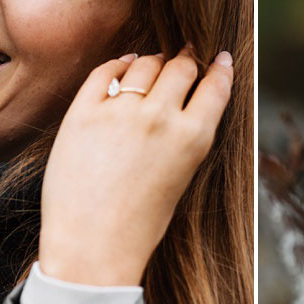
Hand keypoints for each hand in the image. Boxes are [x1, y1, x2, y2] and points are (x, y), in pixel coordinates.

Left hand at [39, 46, 234, 285]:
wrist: (93, 248)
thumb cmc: (139, 224)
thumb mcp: (181, 179)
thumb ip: (186, 137)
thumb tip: (183, 101)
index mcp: (192, 138)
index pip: (215, 86)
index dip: (219, 67)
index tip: (219, 57)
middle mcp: (160, 118)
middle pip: (181, 67)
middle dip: (186, 60)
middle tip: (185, 56)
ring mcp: (120, 112)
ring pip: (146, 64)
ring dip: (154, 61)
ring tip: (153, 62)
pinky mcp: (84, 113)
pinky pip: (106, 71)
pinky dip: (120, 64)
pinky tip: (124, 65)